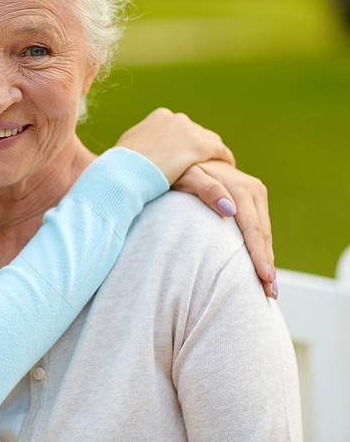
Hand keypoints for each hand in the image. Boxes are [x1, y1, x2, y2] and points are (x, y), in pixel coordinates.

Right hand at [115, 108, 234, 184]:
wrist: (124, 173)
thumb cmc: (120, 166)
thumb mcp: (128, 146)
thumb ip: (141, 143)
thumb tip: (140, 147)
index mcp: (159, 117)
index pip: (181, 128)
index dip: (185, 143)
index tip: (187, 156)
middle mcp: (176, 119)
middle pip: (197, 132)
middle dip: (200, 148)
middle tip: (204, 164)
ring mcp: (188, 130)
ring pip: (210, 141)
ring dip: (213, 154)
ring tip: (217, 168)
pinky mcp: (199, 145)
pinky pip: (220, 152)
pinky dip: (225, 159)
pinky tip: (227, 169)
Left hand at [173, 160, 275, 297]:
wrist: (184, 156)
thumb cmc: (179, 169)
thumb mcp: (186, 176)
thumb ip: (205, 189)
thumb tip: (229, 209)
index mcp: (240, 186)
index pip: (252, 228)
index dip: (258, 254)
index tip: (264, 277)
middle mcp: (253, 189)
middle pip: (263, 233)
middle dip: (267, 264)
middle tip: (269, 293)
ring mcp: (254, 194)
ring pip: (264, 233)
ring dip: (267, 260)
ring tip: (268, 288)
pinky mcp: (251, 200)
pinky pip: (258, 228)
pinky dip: (260, 249)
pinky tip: (260, 268)